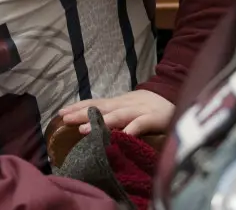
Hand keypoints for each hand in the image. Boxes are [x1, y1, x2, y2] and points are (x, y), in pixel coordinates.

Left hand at [58, 90, 174, 136]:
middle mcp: (124, 105)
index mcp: (117, 103)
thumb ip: (111, 115)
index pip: (94, 104)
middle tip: (64, 119)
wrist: (175, 98)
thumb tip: (88, 123)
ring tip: (84, 130)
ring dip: (100, 122)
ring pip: (117, 116)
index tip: (60, 113)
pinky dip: (132, 129)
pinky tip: (122, 136)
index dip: (77, 107)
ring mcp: (139, 111)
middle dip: (82, 113)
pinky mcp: (154, 118)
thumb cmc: (147, 107)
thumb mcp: (126, 108)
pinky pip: (141, 124)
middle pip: (101, 109)